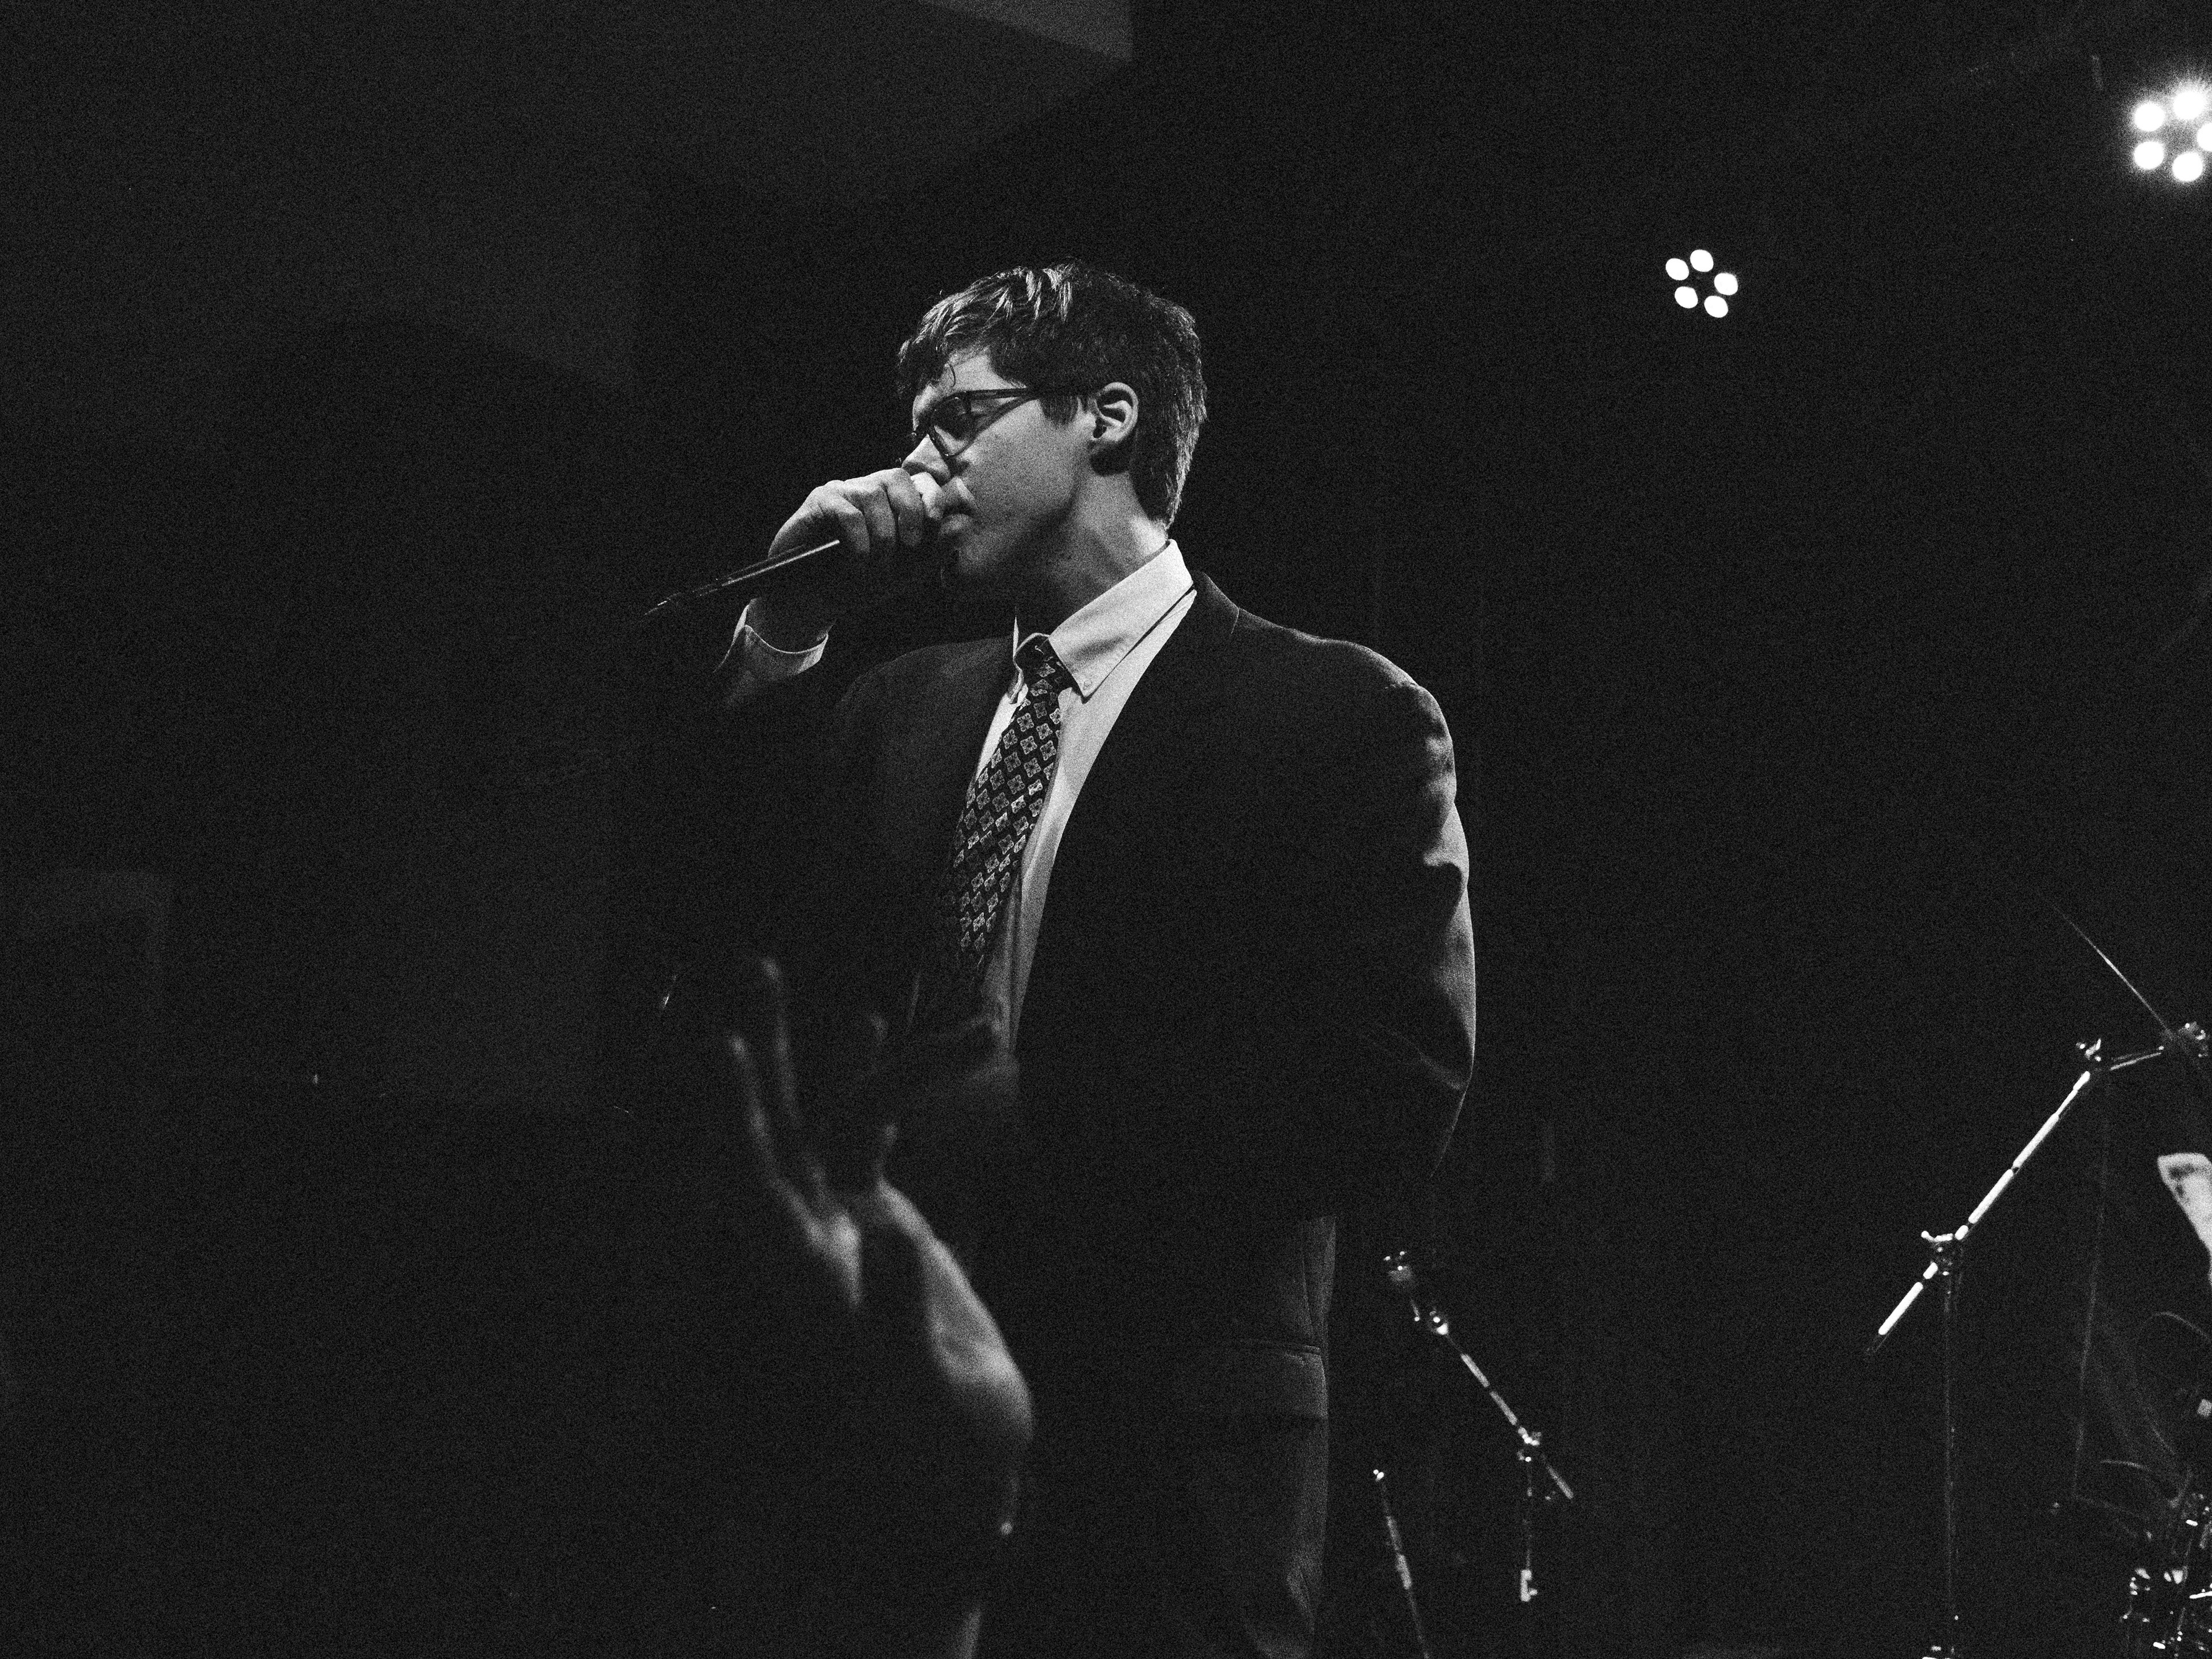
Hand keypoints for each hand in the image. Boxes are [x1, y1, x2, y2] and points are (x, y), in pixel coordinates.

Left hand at [716, 960, 1030, 1648]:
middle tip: (752, 970)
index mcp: (797, 1284)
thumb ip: (894, 1318)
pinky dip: (888, 1086)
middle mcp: (803, 1244)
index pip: (749, 1187)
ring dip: (837, 1056)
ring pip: (826, 1121)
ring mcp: (836, 1227)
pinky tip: (890, 1036)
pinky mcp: (874, 1223)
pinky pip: (871, 1137)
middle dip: (763, 1053)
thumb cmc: (935, 1452)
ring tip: (858, 995)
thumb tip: (890, 1236)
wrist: (955, 1473)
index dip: (732, 1118)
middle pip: (770, 1132)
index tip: (719, 1049)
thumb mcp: (919, 1399)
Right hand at [750, 466, 944, 647]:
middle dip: (913, 512)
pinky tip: (857, 563)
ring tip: (876, 566)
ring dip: (883, 537)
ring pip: (873, 495)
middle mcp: (866, 489)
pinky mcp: (818, 502)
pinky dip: (859, 542)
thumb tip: (959, 525)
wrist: (812, 600)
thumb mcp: (903, 573)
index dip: (933, 498)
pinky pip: (847, 512)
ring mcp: (841, 492)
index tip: (936, 526)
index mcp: (890, 501)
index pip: (920, 480)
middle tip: (912, 545)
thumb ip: (932, 551)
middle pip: (899, 477)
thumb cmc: (858, 583)